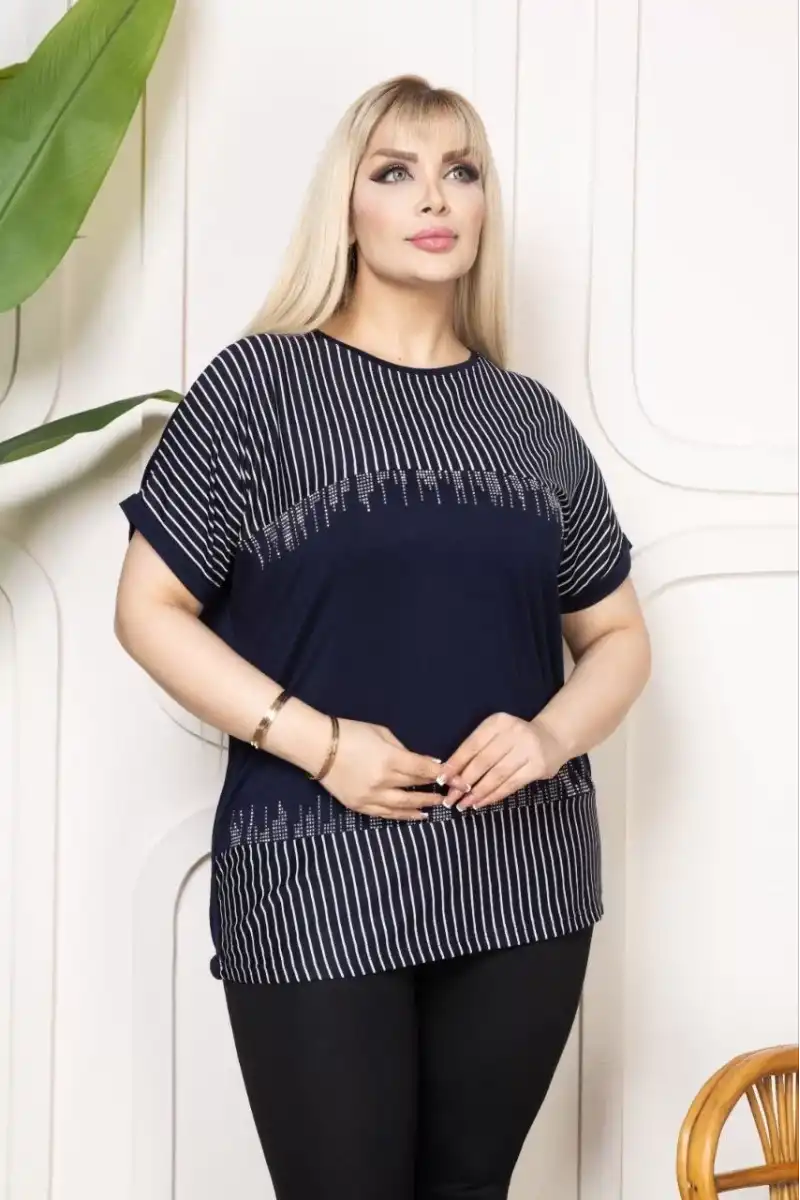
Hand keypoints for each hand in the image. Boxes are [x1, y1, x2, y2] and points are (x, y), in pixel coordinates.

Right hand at [321, 718, 470, 821]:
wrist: (317, 747)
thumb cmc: (351, 733)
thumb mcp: (382, 733)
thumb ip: (404, 750)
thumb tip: (422, 763)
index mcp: (390, 760)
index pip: (424, 770)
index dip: (443, 774)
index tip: (457, 778)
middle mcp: (383, 782)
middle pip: (417, 789)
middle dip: (438, 792)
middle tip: (454, 794)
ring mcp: (370, 797)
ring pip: (404, 807)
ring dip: (423, 806)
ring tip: (436, 806)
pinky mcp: (359, 806)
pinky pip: (386, 814)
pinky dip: (402, 815)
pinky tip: (414, 815)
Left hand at [439, 712, 570, 810]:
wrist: (553, 739)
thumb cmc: (515, 739)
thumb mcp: (496, 735)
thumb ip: (477, 751)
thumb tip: (451, 775)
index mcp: (498, 722)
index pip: (472, 745)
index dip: (456, 763)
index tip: (442, 779)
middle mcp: (513, 732)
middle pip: (483, 762)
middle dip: (464, 782)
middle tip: (451, 797)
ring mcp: (527, 749)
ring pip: (496, 775)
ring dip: (478, 792)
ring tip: (464, 804)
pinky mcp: (537, 766)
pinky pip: (511, 784)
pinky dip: (494, 795)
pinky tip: (482, 802)